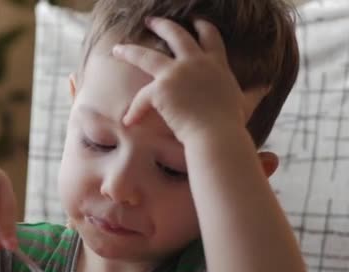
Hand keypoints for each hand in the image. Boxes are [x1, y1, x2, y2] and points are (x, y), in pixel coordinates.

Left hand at [112, 17, 247, 143]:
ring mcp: (177, 73)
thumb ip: (253, 93)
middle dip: (162, 26)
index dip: (201, 27)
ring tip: (118, 48)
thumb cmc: (230, 124)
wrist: (217, 136)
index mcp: (216, 64)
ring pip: (146, 56)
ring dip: (130, 50)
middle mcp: (196, 63)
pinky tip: (128, 120)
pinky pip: (141, 98)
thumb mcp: (245, 103)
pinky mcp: (161, 89)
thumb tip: (267, 86)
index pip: (210, 38)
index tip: (195, 21)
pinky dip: (135, 111)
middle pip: (175, 35)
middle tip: (151, 20)